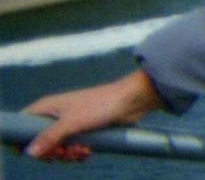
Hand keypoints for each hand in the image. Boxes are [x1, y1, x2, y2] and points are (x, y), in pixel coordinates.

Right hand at [24, 69, 162, 160]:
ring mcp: (70, 123)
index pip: (22, 124)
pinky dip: (79, 153)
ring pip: (58, 148)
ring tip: (82, 151)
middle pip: (40, 142)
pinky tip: (89, 152)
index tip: (36, 151)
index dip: (23, 140)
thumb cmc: (101, 105)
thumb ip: (50, 138)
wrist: (132, 101)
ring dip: (68, 155)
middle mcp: (56, 115)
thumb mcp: (72, 123)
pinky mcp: (84, 131)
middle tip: (64, 153)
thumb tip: (30, 153)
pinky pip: (73, 148)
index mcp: (47, 107)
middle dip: (52, 153)